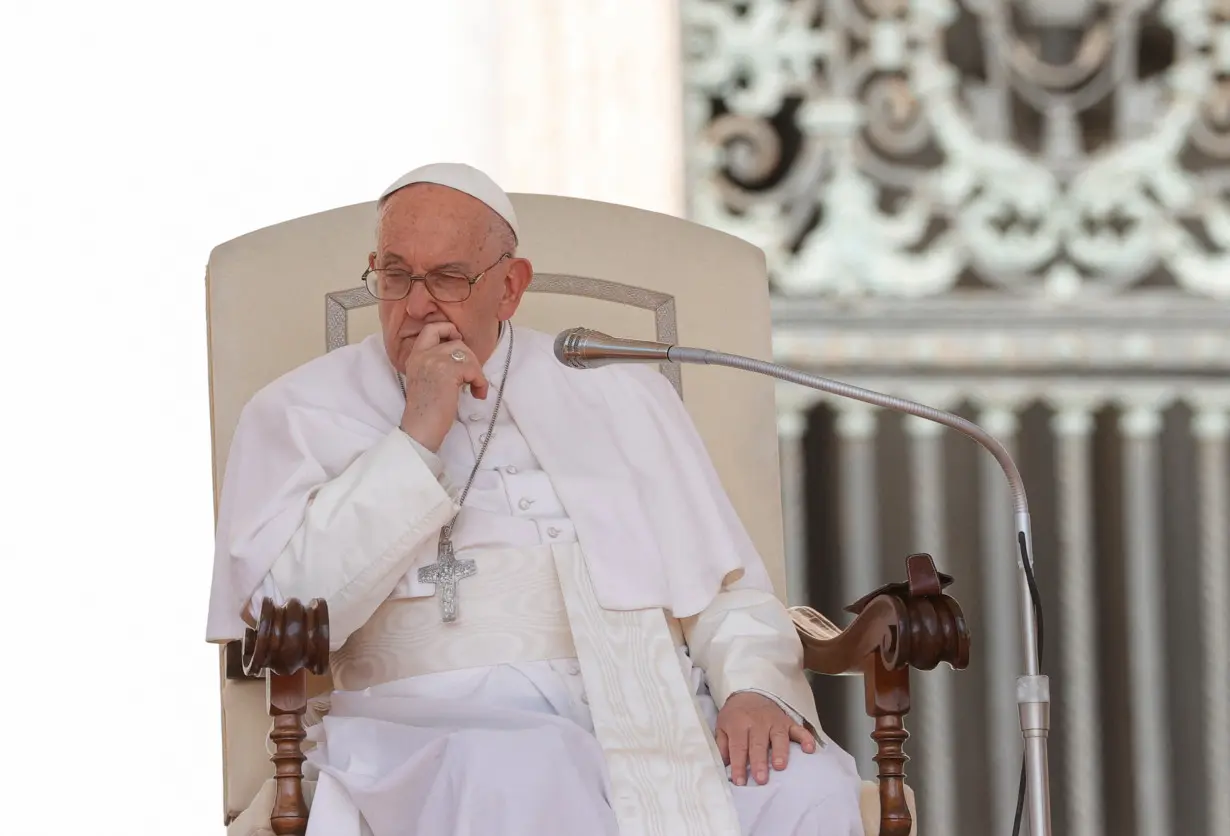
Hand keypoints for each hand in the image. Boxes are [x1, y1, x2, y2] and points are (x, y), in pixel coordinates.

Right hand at [399, 322, 488, 451]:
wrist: (420, 428)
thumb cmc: (427, 410)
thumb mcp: (426, 379)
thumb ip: (437, 364)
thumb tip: (463, 357)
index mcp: (415, 356)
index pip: (432, 328)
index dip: (449, 330)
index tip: (458, 344)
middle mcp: (423, 355)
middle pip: (457, 342)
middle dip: (470, 360)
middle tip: (472, 378)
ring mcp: (434, 361)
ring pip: (467, 354)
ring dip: (477, 372)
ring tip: (476, 388)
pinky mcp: (447, 371)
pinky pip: (473, 369)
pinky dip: (480, 382)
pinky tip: (477, 394)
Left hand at [715, 691, 815, 786]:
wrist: (749, 692)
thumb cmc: (735, 715)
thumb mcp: (722, 726)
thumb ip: (722, 745)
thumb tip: (724, 765)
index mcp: (739, 724)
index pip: (738, 747)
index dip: (739, 765)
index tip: (740, 781)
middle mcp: (758, 722)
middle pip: (758, 744)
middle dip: (760, 762)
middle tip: (761, 779)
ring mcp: (775, 721)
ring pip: (778, 737)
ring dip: (780, 752)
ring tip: (780, 766)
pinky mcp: (788, 721)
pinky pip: (799, 729)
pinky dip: (806, 738)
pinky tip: (809, 749)